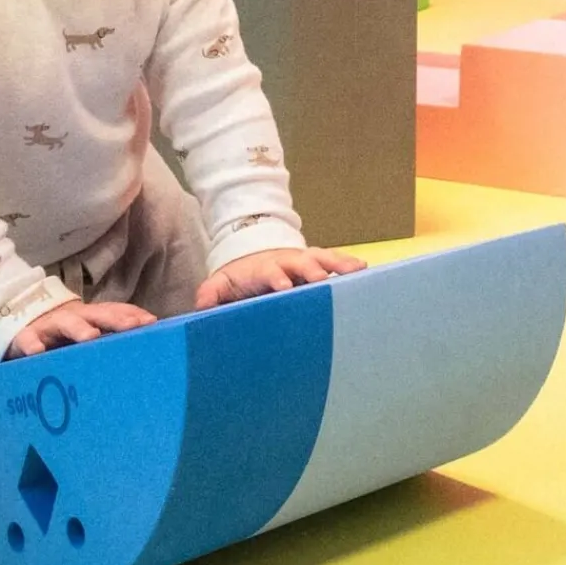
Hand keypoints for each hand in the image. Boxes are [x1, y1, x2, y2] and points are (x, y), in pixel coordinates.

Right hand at [4, 299, 155, 358]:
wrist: (21, 324)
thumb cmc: (63, 335)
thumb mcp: (86, 333)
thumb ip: (108, 338)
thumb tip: (141, 350)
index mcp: (91, 316)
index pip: (115, 311)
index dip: (132, 315)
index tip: (151, 322)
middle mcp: (74, 317)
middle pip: (97, 314)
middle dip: (115, 319)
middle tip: (132, 327)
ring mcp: (50, 325)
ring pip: (66, 322)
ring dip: (78, 328)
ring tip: (90, 337)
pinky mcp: (26, 336)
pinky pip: (28, 340)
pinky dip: (33, 344)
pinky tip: (37, 352)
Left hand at [194, 247, 366, 310]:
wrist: (254, 256)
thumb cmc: (241, 278)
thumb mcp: (222, 284)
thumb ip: (212, 294)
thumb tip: (200, 307)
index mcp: (265, 269)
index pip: (271, 273)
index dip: (278, 279)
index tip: (285, 288)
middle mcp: (287, 262)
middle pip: (302, 262)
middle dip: (312, 271)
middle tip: (324, 281)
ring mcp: (304, 260)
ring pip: (322, 258)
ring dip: (338, 264)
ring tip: (357, 270)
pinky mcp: (317, 264)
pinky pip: (335, 261)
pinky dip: (349, 264)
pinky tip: (365, 270)